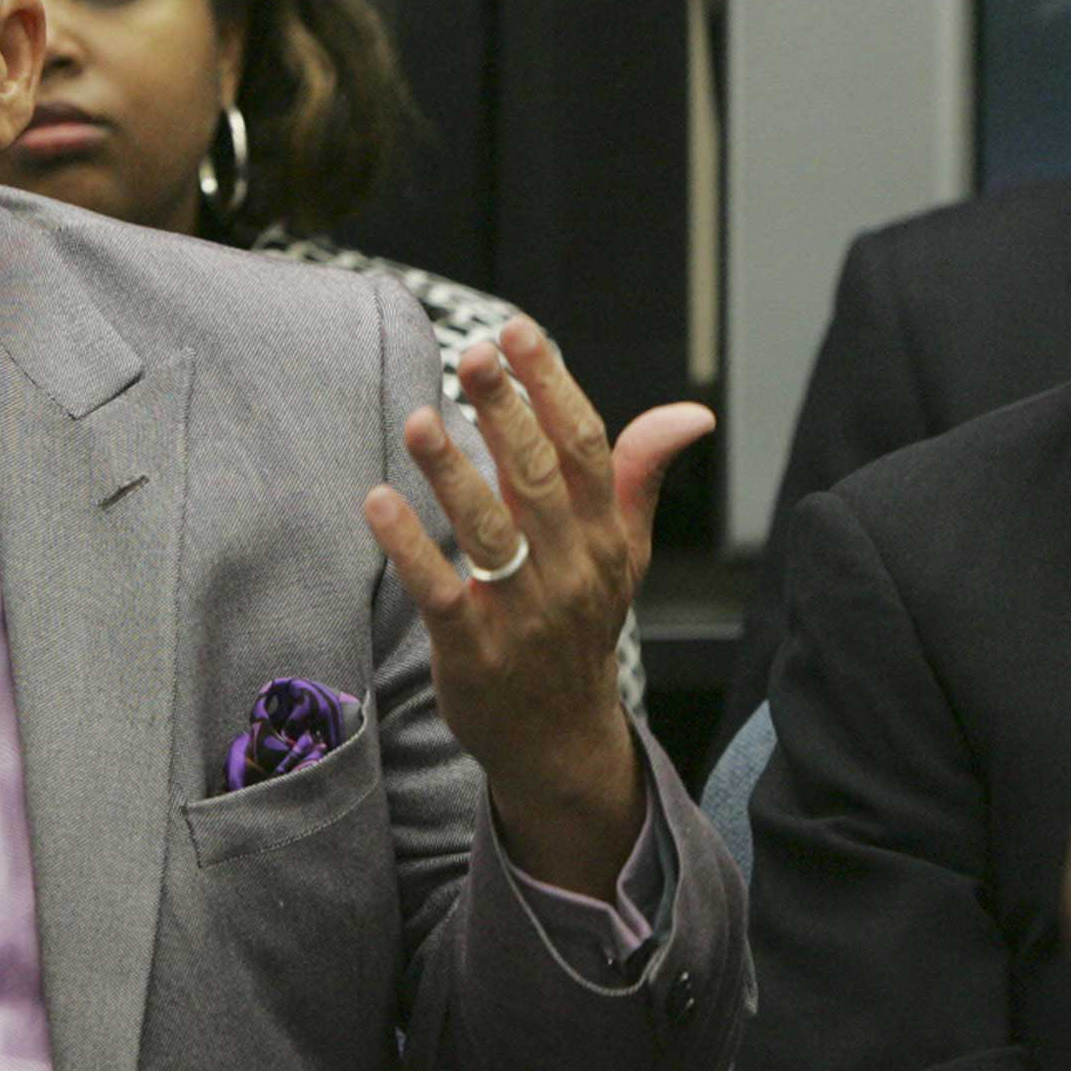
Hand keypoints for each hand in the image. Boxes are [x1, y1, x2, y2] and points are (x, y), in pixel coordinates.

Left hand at [363, 319, 713, 893]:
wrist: (559, 737)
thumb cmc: (582, 625)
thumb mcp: (623, 552)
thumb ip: (639, 475)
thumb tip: (692, 413)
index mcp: (605, 537)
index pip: (587, 448)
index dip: (554, 387)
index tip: (519, 332)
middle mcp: (570, 570)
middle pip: (539, 480)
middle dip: (505, 413)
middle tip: (471, 354)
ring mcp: (522, 613)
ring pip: (489, 532)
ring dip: (453, 473)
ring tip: (419, 419)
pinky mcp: (473, 651)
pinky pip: (440, 594)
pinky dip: (409, 549)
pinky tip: (378, 502)